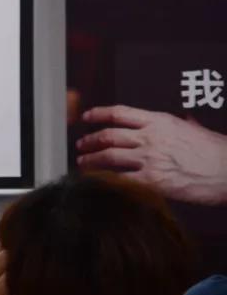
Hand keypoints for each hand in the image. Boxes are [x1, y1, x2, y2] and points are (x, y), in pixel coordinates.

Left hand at [77, 105, 226, 204]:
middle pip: (108, 135)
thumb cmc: (217, 151)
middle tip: (81, 145)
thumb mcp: (196, 129)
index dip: (98, 114)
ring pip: (109, 157)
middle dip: (89, 141)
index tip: (86, 117)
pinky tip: (97, 181)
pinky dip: (104, 179)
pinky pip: (120, 179)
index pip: (119, 113)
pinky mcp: (153, 180)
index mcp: (159, 121)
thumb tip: (184, 118)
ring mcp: (150, 159)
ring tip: (83, 163)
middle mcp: (151, 137)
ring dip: (90, 160)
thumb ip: (183, 123)